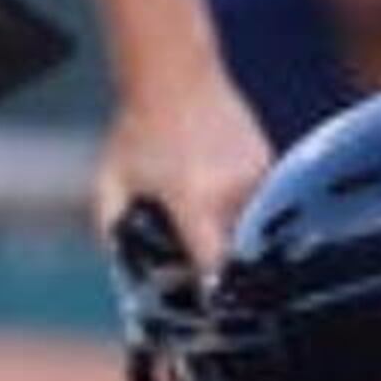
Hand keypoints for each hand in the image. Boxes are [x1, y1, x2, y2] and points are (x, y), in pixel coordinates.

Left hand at [95, 68, 269, 272]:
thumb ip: (114, 235)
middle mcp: (233, 190)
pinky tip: (214, 196)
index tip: (205, 307)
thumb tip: (126, 278)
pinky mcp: (268, 163)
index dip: (212, 292)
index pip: (215, 266)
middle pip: (238, 254)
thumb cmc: (136, 131)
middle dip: (221, 268)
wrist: (175, 73)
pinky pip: (258, 204)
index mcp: (195, 200)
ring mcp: (257, 175)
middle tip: (196, 271)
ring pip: (253, 229)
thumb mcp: (111, 186)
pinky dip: (241, 212)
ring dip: (232, 238)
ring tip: (202, 223)